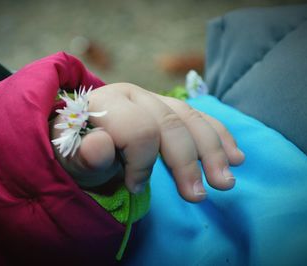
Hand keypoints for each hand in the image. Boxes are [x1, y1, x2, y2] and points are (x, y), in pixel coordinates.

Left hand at [51, 83, 244, 201]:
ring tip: (226, 181)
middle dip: (187, 162)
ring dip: (213, 152)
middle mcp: (134, 95)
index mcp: (107, 104)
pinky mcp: (169, 108)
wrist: (81, 137)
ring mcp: (154, 99)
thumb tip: (101, 146)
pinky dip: (219, 137)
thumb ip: (83, 155)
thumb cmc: (76, 152)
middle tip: (197, 196)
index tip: (134, 187)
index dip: (142, 163)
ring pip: (191, 119)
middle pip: (170, 123)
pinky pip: (200, 117)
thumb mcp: (71, 160)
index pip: (139, 129)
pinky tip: (235, 156)